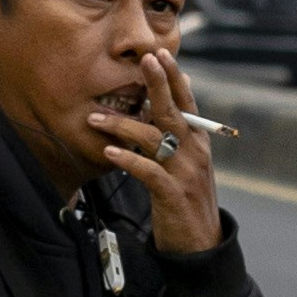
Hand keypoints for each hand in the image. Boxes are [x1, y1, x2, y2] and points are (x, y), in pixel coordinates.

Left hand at [121, 38, 222, 255]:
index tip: (159, 53)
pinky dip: (128, 160)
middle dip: (158, 84)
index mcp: (198, 140)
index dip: (174, 77)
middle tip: (145, 60)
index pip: (187, 101)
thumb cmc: (187, 197)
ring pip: (155, 138)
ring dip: (123, 125)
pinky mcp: (172, 195)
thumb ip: (181, 129)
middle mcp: (194, 152)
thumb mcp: (189, 160)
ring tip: (95, 117)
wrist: (201, 244)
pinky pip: (148, 171)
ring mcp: (185, 172)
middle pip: (174, 111)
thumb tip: (181, 89)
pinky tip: (108, 152)